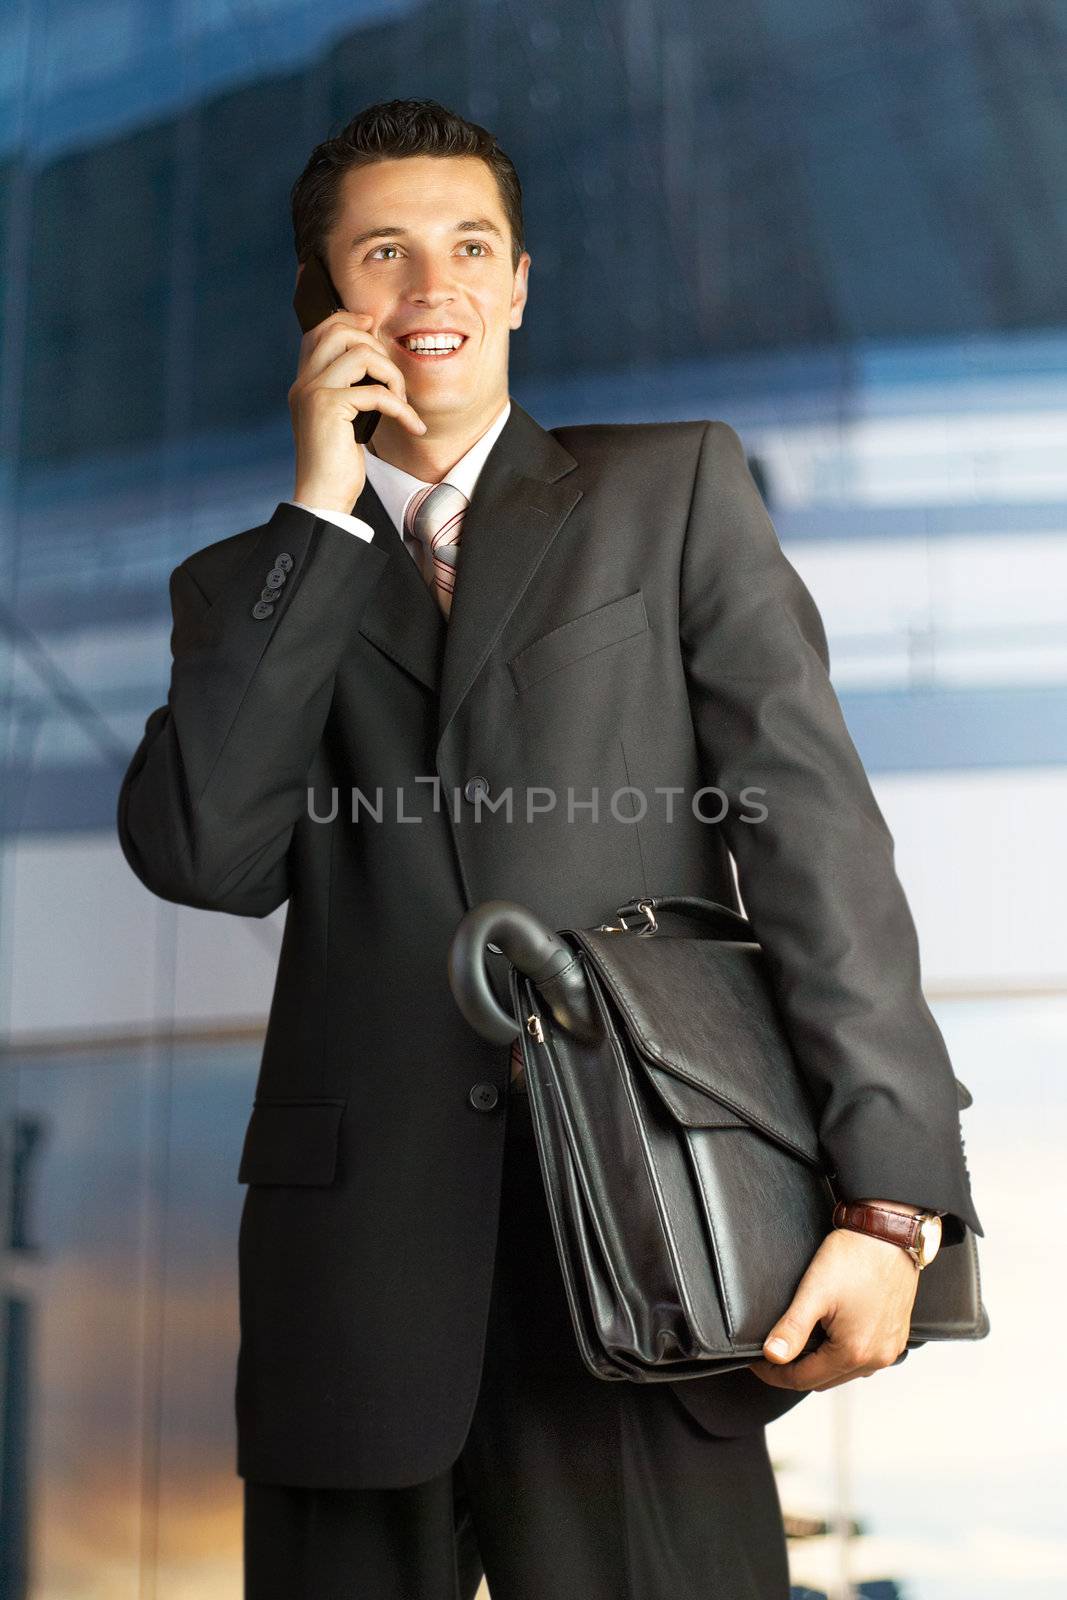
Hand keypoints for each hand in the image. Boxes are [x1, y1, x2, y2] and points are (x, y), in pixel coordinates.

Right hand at [288, 308, 425, 511]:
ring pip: (361, 353)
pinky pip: (377, 392)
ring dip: (392, 375)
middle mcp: (303, 383)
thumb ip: (349, 390)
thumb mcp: (343, 421)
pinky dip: (402, 408)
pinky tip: (412, 426)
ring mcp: (313, 392)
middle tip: (394, 382)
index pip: (321, 330)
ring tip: (402, 404)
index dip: (349, 320)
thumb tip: (371, 359)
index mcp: (304, 384)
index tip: (374, 328)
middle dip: (377, 349)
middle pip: (340, 331)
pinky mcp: (328, 407)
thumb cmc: (336, 466)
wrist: (322, 498)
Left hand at [747, 1221, 919, 1391]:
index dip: (774, 1374)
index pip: (802, 1379)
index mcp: (854, 1352)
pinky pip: (864, 1358)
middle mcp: (877, 1358)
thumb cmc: (855, 1257)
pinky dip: (843, 1354)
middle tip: (773, 1353)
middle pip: (824, 1380)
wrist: (890, 1233)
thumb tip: (772, 1355)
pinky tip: (831, 1336)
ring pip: (845, 1372)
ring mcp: (890, 1348)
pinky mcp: (896, 1336)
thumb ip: (792, 1328)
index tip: (757, 1362)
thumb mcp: (815, 1291)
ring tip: (800, 1343)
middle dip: (795, 1371)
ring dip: (820, 1364)